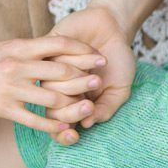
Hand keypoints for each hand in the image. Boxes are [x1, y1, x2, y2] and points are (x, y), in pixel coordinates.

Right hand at [0, 37, 104, 132]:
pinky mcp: (5, 109)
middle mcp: (16, 67)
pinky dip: (54, 126)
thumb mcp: (7, 48)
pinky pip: (35, 120)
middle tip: (99, 81)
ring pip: (53, 99)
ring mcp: (11, 89)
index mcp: (19, 48)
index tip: (98, 55)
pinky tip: (68, 127)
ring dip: (74, 104)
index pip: (59, 44)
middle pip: (61, 72)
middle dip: (84, 77)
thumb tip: (61, 44)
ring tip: (89, 107)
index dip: (83, 49)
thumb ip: (32, 49)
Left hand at [47, 6, 135, 143]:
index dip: (63, 135)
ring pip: (53, 87)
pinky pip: (55, 62)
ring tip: (98, 68)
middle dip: (73, 110)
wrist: (115, 30)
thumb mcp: (119, 91)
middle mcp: (60, 90)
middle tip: (91, 102)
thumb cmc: (118, 62)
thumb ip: (106, 109)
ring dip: (80, 80)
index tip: (74, 137)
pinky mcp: (48, 50)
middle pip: (53, 111)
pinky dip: (78, 59)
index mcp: (76, 103)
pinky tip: (92, 53)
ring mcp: (51, 71)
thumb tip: (86, 124)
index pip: (60, 126)